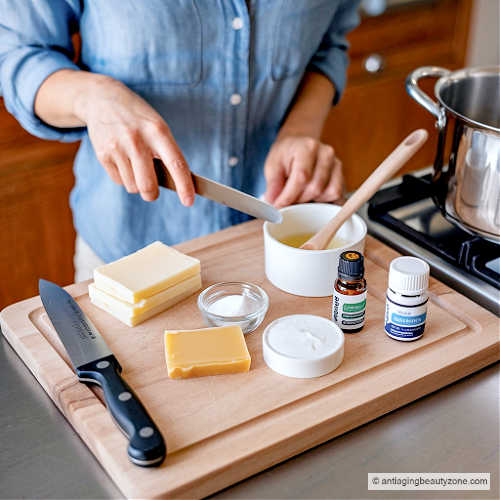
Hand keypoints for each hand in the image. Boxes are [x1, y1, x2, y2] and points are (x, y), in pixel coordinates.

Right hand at [74, 76, 193, 203]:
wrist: (103, 99)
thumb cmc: (139, 118)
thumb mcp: (157, 127)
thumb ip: (166, 153)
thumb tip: (175, 185)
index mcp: (158, 131)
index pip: (176, 164)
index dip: (184, 186)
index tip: (189, 201)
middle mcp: (137, 140)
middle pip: (148, 186)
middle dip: (152, 194)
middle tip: (153, 192)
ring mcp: (118, 147)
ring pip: (133, 187)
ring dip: (137, 184)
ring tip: (135, 164)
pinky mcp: (103, 155)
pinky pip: (119, 181)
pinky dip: (124, 177)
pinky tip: (122, 160)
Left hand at [264, 135, 343, 207]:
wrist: (299, 146)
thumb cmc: (286, 156)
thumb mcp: (272, 165)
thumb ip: (273, 184)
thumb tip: (273, 202)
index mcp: (308, 147)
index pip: (302, 177)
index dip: (289, 196)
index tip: (279, 206)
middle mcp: (326, 154)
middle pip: (316, 187)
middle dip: (299, 200)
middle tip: (287, 202)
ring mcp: (337, 165)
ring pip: (329, 193)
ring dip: (312, 201)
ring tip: (300, 197)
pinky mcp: (342, 177)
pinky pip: (338, 196)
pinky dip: (325, 203)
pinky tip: (313, 200)